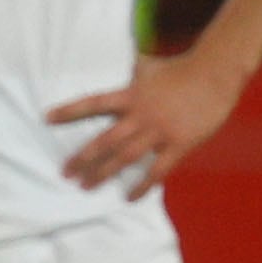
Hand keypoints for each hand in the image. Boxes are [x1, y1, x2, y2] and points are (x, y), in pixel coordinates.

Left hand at [48, 51, 242, 197]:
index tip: (47, 118)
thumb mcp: (149, 66)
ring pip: (125, 157)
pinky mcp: (178, 144)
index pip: (94, 103)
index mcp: (132, 95)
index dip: (70, 111)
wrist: (214, 74)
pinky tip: (129, 198)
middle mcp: (141, 114)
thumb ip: (133, 72)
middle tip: (65, 172)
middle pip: (105, 140)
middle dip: (83, 157)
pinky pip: (157, 171)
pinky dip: (142, 186)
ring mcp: (159, 131)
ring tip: (86, 187)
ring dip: (104, 174)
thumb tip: (124, 65)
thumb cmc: (182, 69)